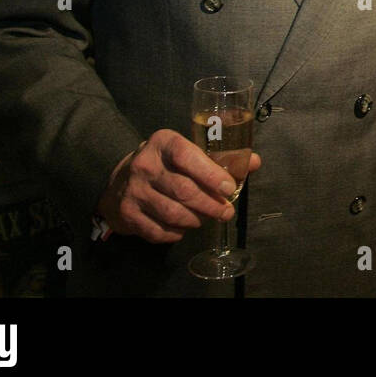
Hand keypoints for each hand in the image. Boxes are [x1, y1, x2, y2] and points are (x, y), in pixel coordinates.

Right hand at [96, 128, 261, 244]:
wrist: (121, 180)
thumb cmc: (166, 164)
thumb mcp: (188, 152)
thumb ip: (220, 157)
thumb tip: (254, 162)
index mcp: (164, 143)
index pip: (188, 157)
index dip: (211, 175)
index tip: (228, 188)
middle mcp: (145, 164)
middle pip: (184, 190)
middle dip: (210, 205)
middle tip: (226, 213)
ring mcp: (134, 190)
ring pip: (173, 213)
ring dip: (196, 220)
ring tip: (206, 219)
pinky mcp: (128, 213)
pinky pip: (158, 230)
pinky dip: (176, 233)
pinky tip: (184, 228)